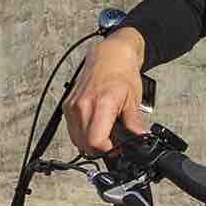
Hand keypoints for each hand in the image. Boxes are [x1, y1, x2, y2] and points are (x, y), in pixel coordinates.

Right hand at [66, 27, 149, 154]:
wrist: (109, 55)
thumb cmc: (122, 72)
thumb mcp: (133, 99)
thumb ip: (134, 123)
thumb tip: (138, 139)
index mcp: (101, 104)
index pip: (95, 142)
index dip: (108, 150)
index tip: (117, 148)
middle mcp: (82, 106)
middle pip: (84, 144)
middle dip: (100, 148)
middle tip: (113, 142)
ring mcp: (72, 106)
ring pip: (76, 139)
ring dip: (90, 142)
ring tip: (105, 132)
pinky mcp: (67, 105)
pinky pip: (72, 129)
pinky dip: (82, 133)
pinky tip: (95, 125)